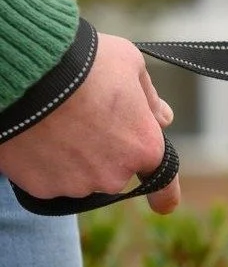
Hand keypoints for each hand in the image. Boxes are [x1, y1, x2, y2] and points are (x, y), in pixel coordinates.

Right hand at [0, 32, 179, 211]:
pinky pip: (47, 177)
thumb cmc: (81, 61)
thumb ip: (148, 95)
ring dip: (70, 155)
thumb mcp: (126, 62)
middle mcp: (114, 175)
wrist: (25, 71)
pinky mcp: (42, 188)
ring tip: (53, 120)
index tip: (163, 205)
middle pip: (111, 169)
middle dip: (101, 150)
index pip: (164, 185)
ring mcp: (77, 185)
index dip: (164, 196)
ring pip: (78, 175)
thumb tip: (162, 117)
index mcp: (143, 147)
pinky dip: (42, 161)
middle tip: (80, 117)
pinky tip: (34, 133)